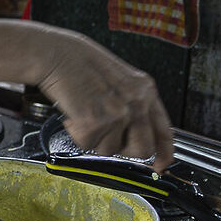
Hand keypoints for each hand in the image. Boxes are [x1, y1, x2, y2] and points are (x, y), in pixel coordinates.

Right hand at [35, 30, 174, 169]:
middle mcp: (136, 102)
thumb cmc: (80, 64)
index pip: (164, 131)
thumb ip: (134, 105)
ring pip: (111, 150)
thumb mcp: (120, 80)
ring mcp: (117, 113)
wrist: (55, 54)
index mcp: (145, 90)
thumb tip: (138, 136)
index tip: (160, 166)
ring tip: (85, 114)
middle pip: (142, 150)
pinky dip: (76, 134)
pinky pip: (87, 145)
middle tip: (106, 136)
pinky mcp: (95, 121)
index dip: (164, 154)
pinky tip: (74, 114)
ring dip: (94, 139)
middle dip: (123, 150)